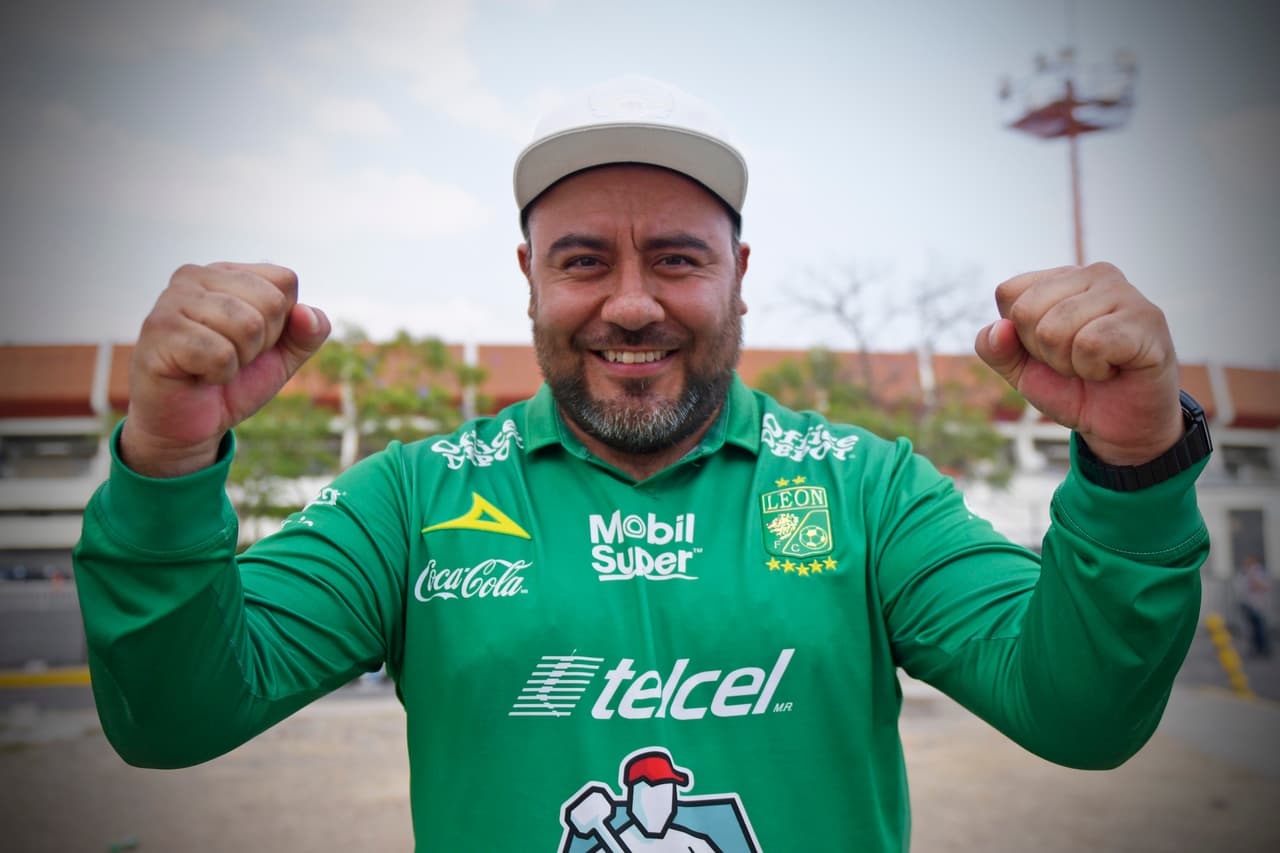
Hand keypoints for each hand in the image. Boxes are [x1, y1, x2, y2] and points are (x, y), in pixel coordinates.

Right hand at [121, 262, 330, 476]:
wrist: (186, 424)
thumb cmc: (231, 383)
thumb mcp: (283, 358)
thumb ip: (308, 333)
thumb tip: (307, 313)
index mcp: (226, 273)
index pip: (285, 281)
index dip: (281, 323)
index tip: (251, 342)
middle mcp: (195, 276)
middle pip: (271, 302)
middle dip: (262, 343)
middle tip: (229, 357)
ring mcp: (172, 299)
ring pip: (248, 325)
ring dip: (240, 360)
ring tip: (212, 365)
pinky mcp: (159, 329)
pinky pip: (220, 353)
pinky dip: (219, 374)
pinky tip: (196, 374)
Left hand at [974, 263, 1182, 465]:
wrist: (1121, 426)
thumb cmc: (1073, 388)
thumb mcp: (1021, 371)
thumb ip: (995, 349)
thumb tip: (999, 328)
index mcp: (1062, 278)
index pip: (1008, 293)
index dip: (1019, 336)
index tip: (1050, 350)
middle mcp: (1094, 274)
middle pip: (1026, 311)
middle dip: (1043, 352)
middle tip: (1076, 362)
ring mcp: (1124, 292)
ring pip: (1055, 329)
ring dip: (1068, 364)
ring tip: (1096, 366)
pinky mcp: (1146, 319)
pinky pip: (1090, 344)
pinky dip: (1093, 369)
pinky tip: (1114, 369)